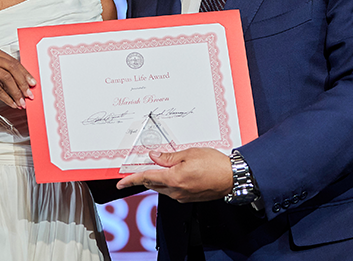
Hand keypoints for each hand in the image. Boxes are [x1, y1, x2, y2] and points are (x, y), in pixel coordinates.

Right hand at [0, 44, 35, 109]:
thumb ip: (10, 76)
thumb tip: (28, 84)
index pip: (13, 61)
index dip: (25, 73)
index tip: (32, 83)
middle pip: (11, 68)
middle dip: (22, 83)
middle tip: (29, 94)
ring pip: (6, 78)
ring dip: (16, 92)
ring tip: (21, 101)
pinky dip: (7, 97)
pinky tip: (12, 103)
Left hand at [116, 147, 232, 202]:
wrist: (231, 177)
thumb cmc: (214, 164)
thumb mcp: (189, 154)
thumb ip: (168, 157)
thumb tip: (154, 156)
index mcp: (173, 179)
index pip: (146, 178)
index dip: (131, 180)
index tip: (120, 183)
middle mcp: (176, 191)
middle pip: (153, 183)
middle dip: (145, 176)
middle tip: (138, 169)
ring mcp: (182, 196)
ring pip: (162, 187)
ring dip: (158, 178)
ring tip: (161, 166)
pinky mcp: (189, 198)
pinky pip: (172, 190)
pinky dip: (168, 182)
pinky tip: (174, 173)